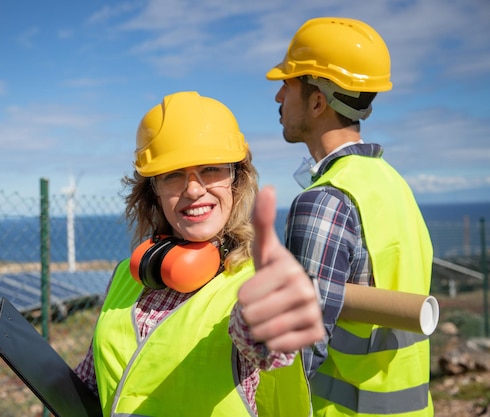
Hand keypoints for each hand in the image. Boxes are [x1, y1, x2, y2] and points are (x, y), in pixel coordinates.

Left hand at [237, 185, 323, 351]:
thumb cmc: (274, 271)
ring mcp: (314, 313)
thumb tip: (266, 187)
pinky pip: (280, 346)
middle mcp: (306, 291)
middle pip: (252, 316)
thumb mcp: (265, 248)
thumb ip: (262, 220)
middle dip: (250, 314)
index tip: (259, 287)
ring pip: (264, 333)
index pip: (243, 297)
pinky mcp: (317, 334)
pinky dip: (275, 341)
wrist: (297, 295)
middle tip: (263, 303)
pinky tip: (283, 328)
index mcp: (289, 269)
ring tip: (271, 315)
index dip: (243, 296)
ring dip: (260, 328)